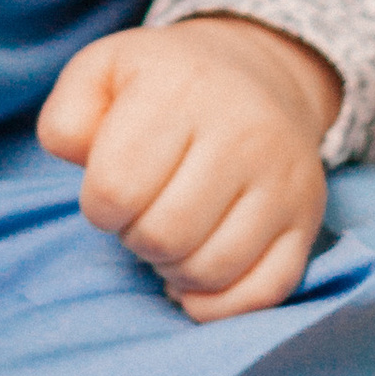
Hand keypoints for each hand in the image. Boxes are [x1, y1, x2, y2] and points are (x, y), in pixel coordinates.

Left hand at [38, 15, 339, 321]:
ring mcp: (283, 178)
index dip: (99, 204)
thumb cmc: (163, 83)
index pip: (115, 187)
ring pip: (211, 269)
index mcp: (181, 88)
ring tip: (172, 235)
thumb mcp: (102, 72)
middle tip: (143, 212)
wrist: (258, 73)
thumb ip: (67, 117)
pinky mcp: (307, 218)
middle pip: (163, 236)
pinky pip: (263, 293)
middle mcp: (243, 130)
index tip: (111, 189)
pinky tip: (199, 277)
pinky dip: (220, 303)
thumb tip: (78, 159)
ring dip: (174, 269)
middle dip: (136, 237)